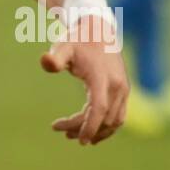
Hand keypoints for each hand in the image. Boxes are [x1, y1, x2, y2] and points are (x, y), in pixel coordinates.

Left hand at [41, 18, 128, 145]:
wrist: (98, 30)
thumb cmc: (77, 40)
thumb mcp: (63, 46)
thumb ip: (54, 58)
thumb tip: (45, 62)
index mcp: (102, 78)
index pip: (99, 109)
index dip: (89, 126)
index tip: (78, 140)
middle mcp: (117, 86)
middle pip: (104, 118)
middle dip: (83, 128)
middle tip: (60, 130)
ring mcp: (123, 89)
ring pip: (115, 121)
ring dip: (96, 131)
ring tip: (71, 134)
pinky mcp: (124, 91)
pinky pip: (119, 116)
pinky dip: (107, 127)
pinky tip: (90, 131)